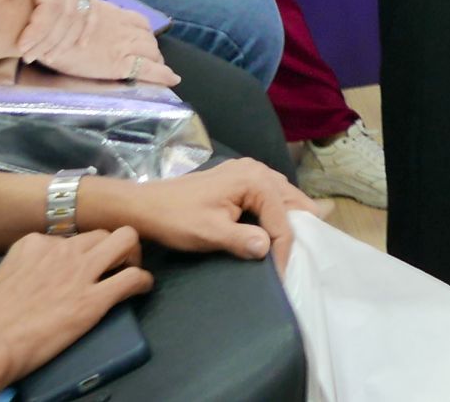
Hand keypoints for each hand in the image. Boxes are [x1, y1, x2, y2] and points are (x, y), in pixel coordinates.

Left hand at [0, 0, 101, 61]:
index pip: (53, 5)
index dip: (40, 30)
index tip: (21, 46)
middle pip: (69, 16)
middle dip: (50, 41)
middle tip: (27, 56)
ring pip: (82, 18)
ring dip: (65, 41)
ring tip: (44, 56)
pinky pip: (91, 12)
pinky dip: (86, 31)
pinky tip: (76, 47)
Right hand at [0, 229, 153, 390]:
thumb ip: (18, 273)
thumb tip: (22, 285)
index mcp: (34, 244)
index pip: (69, 236)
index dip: (78, 251)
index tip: (79, 266)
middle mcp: (61, 250)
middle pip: (102, 233)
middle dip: (112, 246)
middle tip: (114, 266)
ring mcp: (80, 271)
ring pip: (126, 240)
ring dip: (132, 255)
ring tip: (131, 271)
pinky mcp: (94, 299)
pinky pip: (133, 278)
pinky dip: (143, 282)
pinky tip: (142, 289)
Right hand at [34, 0, 177, 86]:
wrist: (49, 30)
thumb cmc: (55, 22)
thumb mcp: (78, 14)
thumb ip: (90, 18)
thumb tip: (87, 21)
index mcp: (115, 14)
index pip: (140, 23)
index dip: (146, 35)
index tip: (146, 43)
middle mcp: (124, 28)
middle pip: (148, 39)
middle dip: (152, 50)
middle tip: (152, 62)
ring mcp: (124, 46)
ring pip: (152, 51)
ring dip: (156, 60)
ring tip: (157, 71)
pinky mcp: (120, 64)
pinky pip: (149, 69)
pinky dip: (163, 74)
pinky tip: (172, 79)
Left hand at [93, 158, 320, 270]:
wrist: (147, 205)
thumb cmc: (176, 219)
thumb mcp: (208, 233)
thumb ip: (241, 239)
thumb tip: (268, 249)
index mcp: (254, 181)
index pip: (283, 219)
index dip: (285, 250)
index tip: (282, 278)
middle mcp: (258, 170)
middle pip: (292, 201)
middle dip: (299, 229)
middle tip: (302, 259)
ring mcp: (250, 171)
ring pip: (285, 196)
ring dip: (291, 220)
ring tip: (296, 247)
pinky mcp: (242, 178)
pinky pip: (272, 195)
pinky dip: (279, 212)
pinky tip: (277, 230)